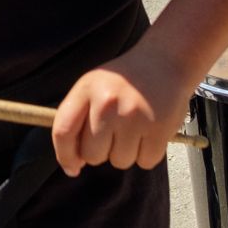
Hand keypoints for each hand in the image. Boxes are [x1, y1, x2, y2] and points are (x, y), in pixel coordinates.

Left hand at [51, 47, 191, 176]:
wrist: (164, 60)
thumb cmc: (125, 81)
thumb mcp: (92, 86)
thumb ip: (78, 118)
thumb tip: (74, 162)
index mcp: (86, 90)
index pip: (63, 132)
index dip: (65, 156)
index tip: (72, 167)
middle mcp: (107, 103)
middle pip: (92, 155)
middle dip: (101, 152)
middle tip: (114, 134)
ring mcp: (134, 116)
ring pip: (120, 161)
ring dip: (126, 153)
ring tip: (134, 128)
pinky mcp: (159, 128)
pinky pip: (145, 162)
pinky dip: (147, 154)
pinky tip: (149, 133)